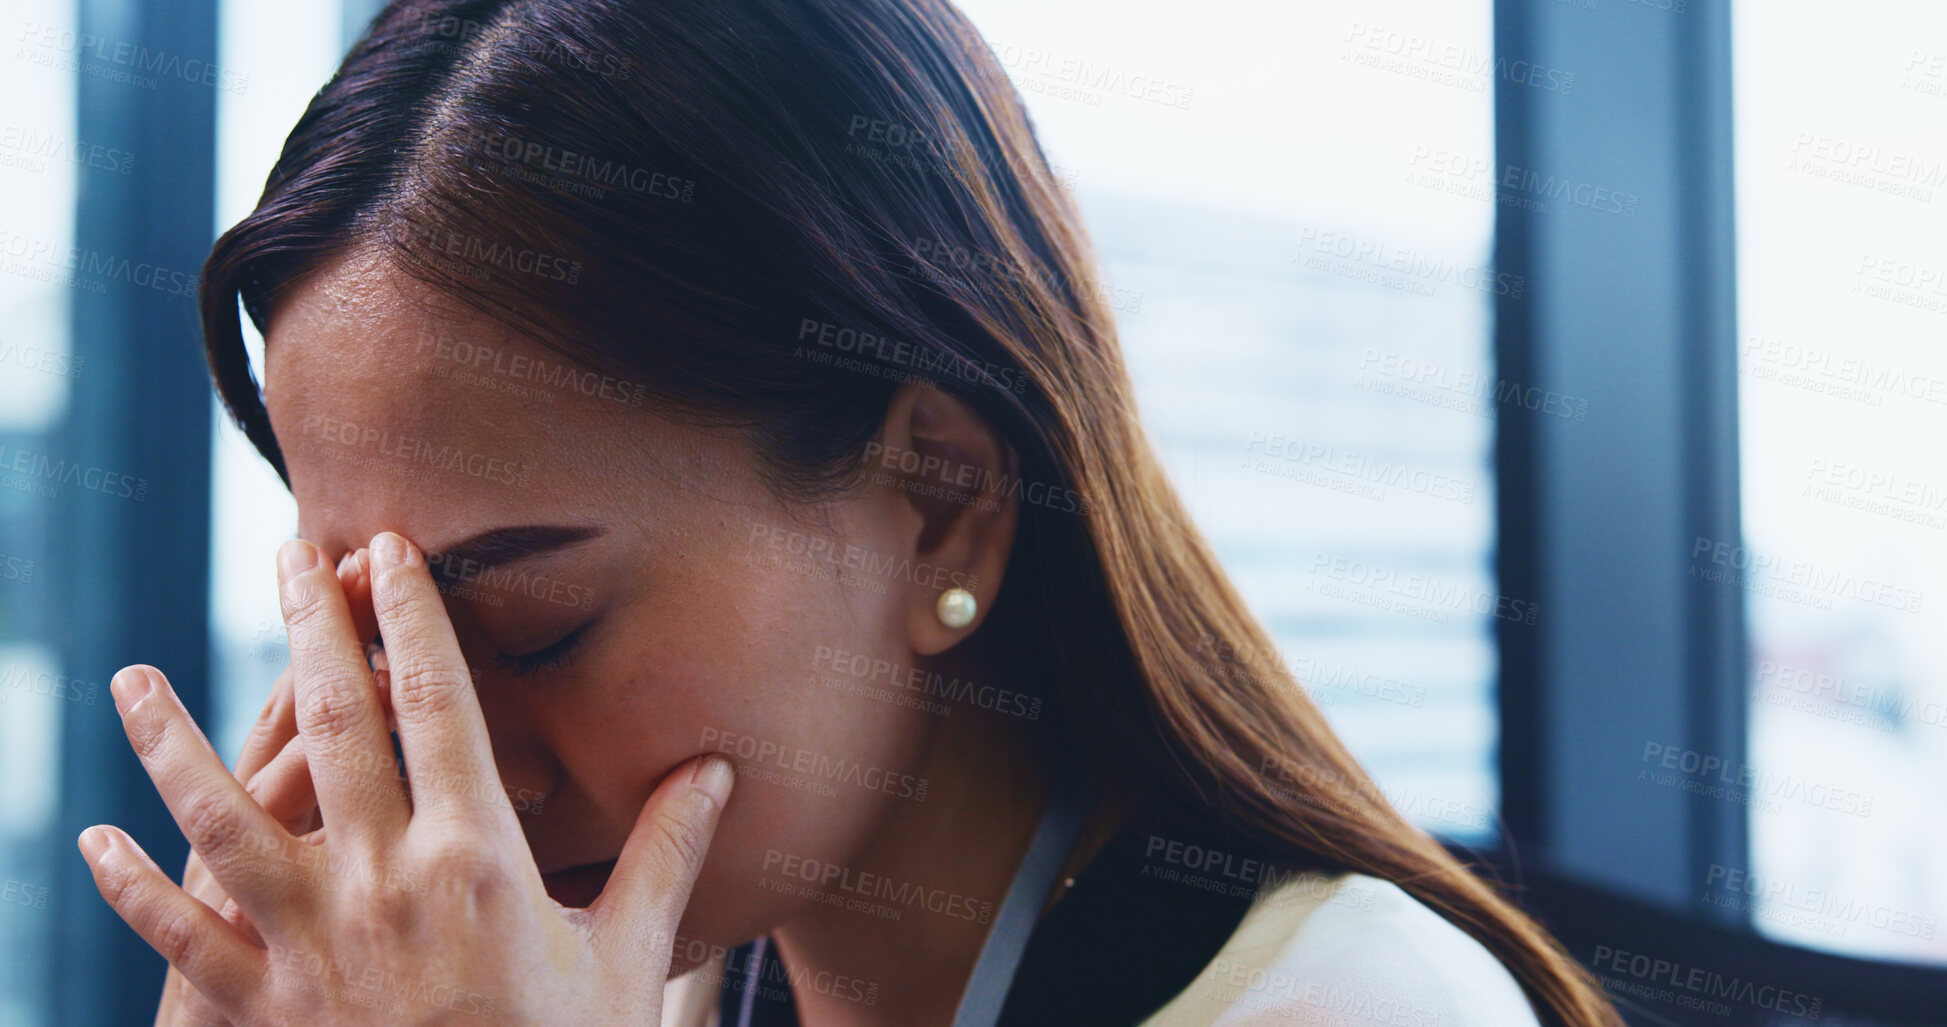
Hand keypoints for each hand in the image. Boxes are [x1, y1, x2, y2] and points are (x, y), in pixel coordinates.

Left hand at [84, 532, 735, 1024]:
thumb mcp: (628, 961)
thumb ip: (664, 853)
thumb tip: (718, 769)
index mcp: (477, 858)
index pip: (439, 705)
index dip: (413, 617)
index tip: (391, 547)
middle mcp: (381, 883)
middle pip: (333, 727)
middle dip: (309, 628)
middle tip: (287, 551)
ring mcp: (308, 945)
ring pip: (222, 820)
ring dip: (171, 743)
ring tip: (132, 678)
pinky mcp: (261, 1010)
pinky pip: (180, 940)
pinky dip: (134, 890)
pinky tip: (96, 840)